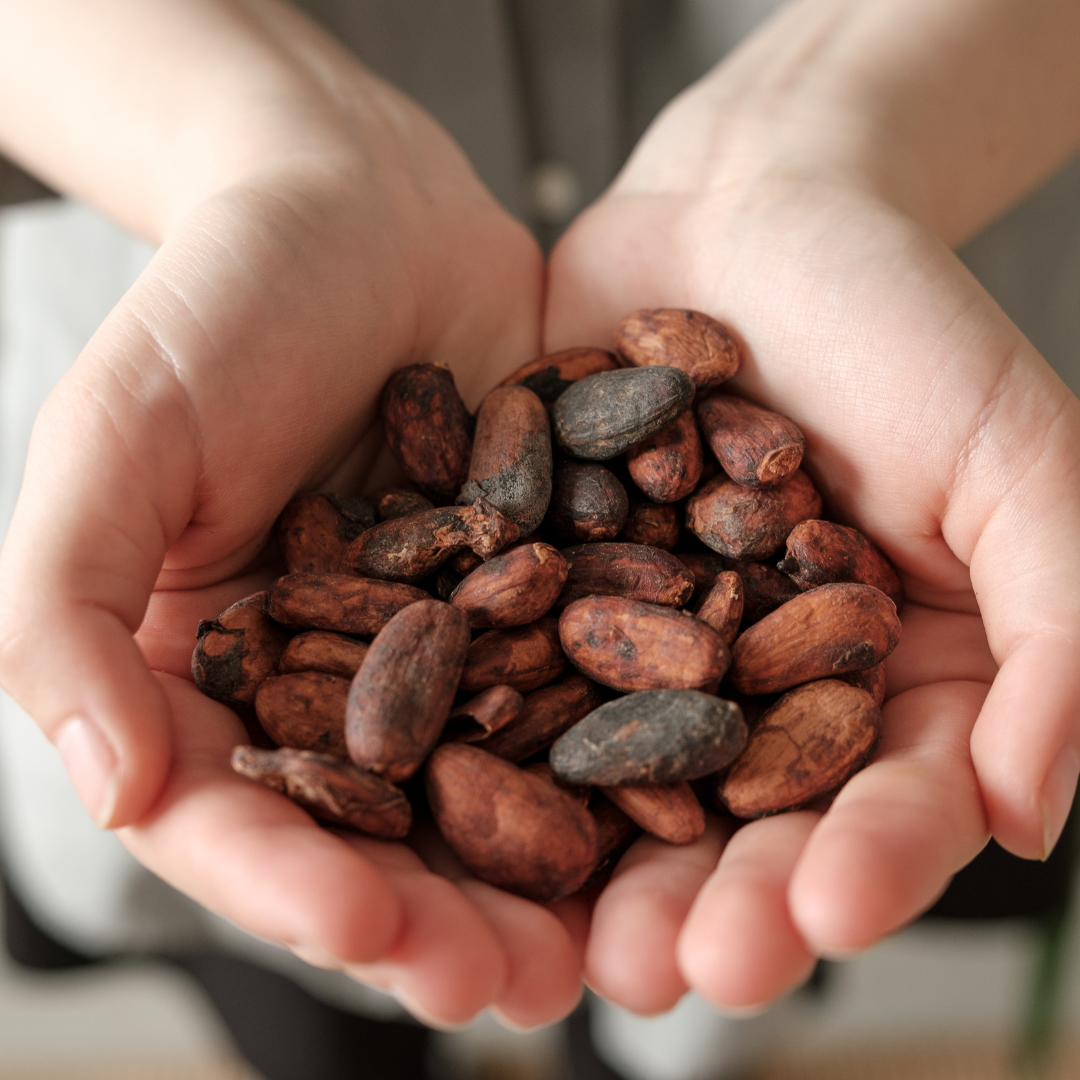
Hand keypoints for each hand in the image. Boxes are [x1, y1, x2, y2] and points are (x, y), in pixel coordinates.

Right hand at [0, 0, 583, 1026]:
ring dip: (544, 878)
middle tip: (511, 988)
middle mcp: (336, 679)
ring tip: (605, 952)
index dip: (292, 885)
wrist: (365, 208)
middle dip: (440, 919)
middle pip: (381, 832)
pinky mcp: (543, 591)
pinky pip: (585, 686)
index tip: (368, 931)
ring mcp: (449, 643)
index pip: (239, 816)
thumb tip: (108, 785)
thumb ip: (67, 607)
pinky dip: (626, 752)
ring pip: (494, 788)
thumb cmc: (219, 304)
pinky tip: (682, 809)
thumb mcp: (118, 439)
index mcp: (216, 674)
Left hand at [545, 0, 1079, 1012]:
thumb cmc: (905, 318)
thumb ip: (1055, 626)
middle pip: (739, 818)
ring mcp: (646, 636)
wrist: (758, 205)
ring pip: (620, 775)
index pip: (884, 800)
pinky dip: (492, 731)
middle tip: (661, 974)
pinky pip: (517, 668)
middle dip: (709, 899)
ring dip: (592, 864)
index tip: (823, 922)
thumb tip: (1027, 810)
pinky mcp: (550, 581)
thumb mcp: (1016, 459)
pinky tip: (456, 796)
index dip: (863, 868)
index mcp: (885, 670)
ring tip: (563, 942)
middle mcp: (760, 674)